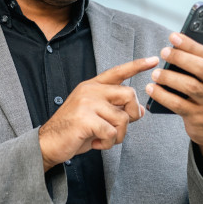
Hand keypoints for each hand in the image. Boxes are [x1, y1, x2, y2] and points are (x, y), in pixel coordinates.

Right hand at [38, 56, 158, 170]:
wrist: (48, 143)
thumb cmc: (73, 130)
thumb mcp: (97, 117)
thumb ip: (116, 110)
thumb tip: (140, 111)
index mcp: (92, 87)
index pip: (118, 72)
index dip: (137, 66)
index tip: (154, 60)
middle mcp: (90, 90)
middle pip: (129, 94)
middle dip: (132, 115)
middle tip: (119, 128)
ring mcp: (86, 103)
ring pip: (123, 118)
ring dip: (117, 135)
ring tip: (102, 139)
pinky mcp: (85, 118)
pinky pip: (111, 132)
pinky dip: (107, 143)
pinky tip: (95, 144)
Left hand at [146, 30, 202, 163]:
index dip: (190, 44)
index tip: (173, 36)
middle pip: (201, 68)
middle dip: (180, 58)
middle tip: (163, 52)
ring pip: (190, 86)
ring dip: (169, 77)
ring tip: (155, 73)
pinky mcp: (198, 117)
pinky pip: (178, 105)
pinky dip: (163, 96)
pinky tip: (151, 89)